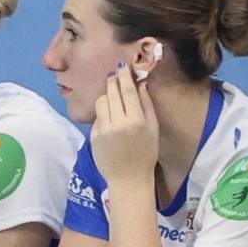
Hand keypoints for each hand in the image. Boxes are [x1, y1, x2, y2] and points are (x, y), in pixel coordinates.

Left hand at [88, 65, 156, 190]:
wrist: (128, 179)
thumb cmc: (146, 154)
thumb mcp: (153, 129)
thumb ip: (147, 105)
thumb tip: (141, 84)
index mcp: (136, 121)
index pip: (127, 91)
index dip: (124, 76)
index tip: (122, 66)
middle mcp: (118, 124)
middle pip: (112, 93)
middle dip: (113, 81)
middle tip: (114, 75)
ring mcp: (103, 130)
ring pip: (101, 102)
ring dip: (107, 96)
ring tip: (113, 98)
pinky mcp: (94, 137)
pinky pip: (97, 117)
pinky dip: (103, 114)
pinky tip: (110, 119)